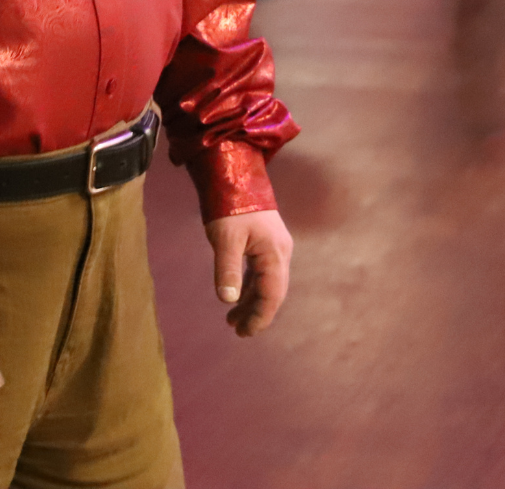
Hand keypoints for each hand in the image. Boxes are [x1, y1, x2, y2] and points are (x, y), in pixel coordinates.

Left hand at [205, 208, 292, 337]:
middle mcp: (280, 251)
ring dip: (251, 300)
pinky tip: (238, 294)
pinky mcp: (265, 240)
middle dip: (256, 312)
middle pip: (272, 291)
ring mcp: (274, 246)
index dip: (259, 316)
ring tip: (232, 318)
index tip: (245, 332)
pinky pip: (261, 271)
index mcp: (274, 253)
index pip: (271, 294)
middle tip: (237, 330)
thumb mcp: (225, 238)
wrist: (235, 171)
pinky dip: (250, 285)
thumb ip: (227, 269)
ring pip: (266, 281)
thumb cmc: (229, 204)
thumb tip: (228, 300)